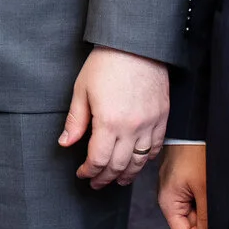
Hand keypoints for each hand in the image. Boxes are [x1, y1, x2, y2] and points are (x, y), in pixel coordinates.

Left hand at [59, 45, 170, 188]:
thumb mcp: (82, 90)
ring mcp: (150, 123)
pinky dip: (146, 159)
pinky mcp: (162, 117)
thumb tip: (65, 143)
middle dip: (106, 178)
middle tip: (97, 183)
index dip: (89, 171)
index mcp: (109, 122)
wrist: (137, 45)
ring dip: (128, 175)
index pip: (98, 159)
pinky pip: (156, 146)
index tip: (82, 174)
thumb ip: (75, 121)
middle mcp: (132, 127)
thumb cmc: (106, 63)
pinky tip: (138, 162)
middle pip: (119, 165)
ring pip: (139, 161)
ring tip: (118, 180)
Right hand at [158, 144, 209, 228]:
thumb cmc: (194, 154)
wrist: (191, 129)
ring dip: (204, 207)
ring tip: (208, 189)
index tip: (213, 220)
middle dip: (203, 218)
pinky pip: (191, 200)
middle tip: (212, 200)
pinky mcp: (179, 183)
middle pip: (187, 225)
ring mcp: (173, 190)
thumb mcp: (205, 190)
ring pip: (192, 213)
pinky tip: (206, 183)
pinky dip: (202, 197)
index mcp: (168, 203)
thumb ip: (207, 218)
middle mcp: (167, 199)